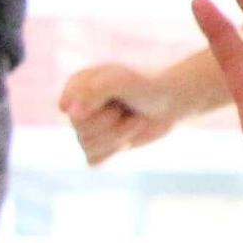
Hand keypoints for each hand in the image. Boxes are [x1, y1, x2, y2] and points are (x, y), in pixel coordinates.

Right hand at [59, 60, 197, 164]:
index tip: (114, 96)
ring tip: (132, 119)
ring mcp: (85, 128)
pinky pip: (93, 161)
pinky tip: (126, 137)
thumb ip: (95, 91)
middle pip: (81, 129)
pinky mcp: (97, 147)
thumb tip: (69, 113)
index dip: (95, 107)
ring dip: (120, 135)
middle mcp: (76, 107)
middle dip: (113, 122)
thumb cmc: (147, 85)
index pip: (69, 107)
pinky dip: (115, 150)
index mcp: (76, 85)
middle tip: (127, 108)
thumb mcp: (124, 81)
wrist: (172, 100)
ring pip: (89, 146)